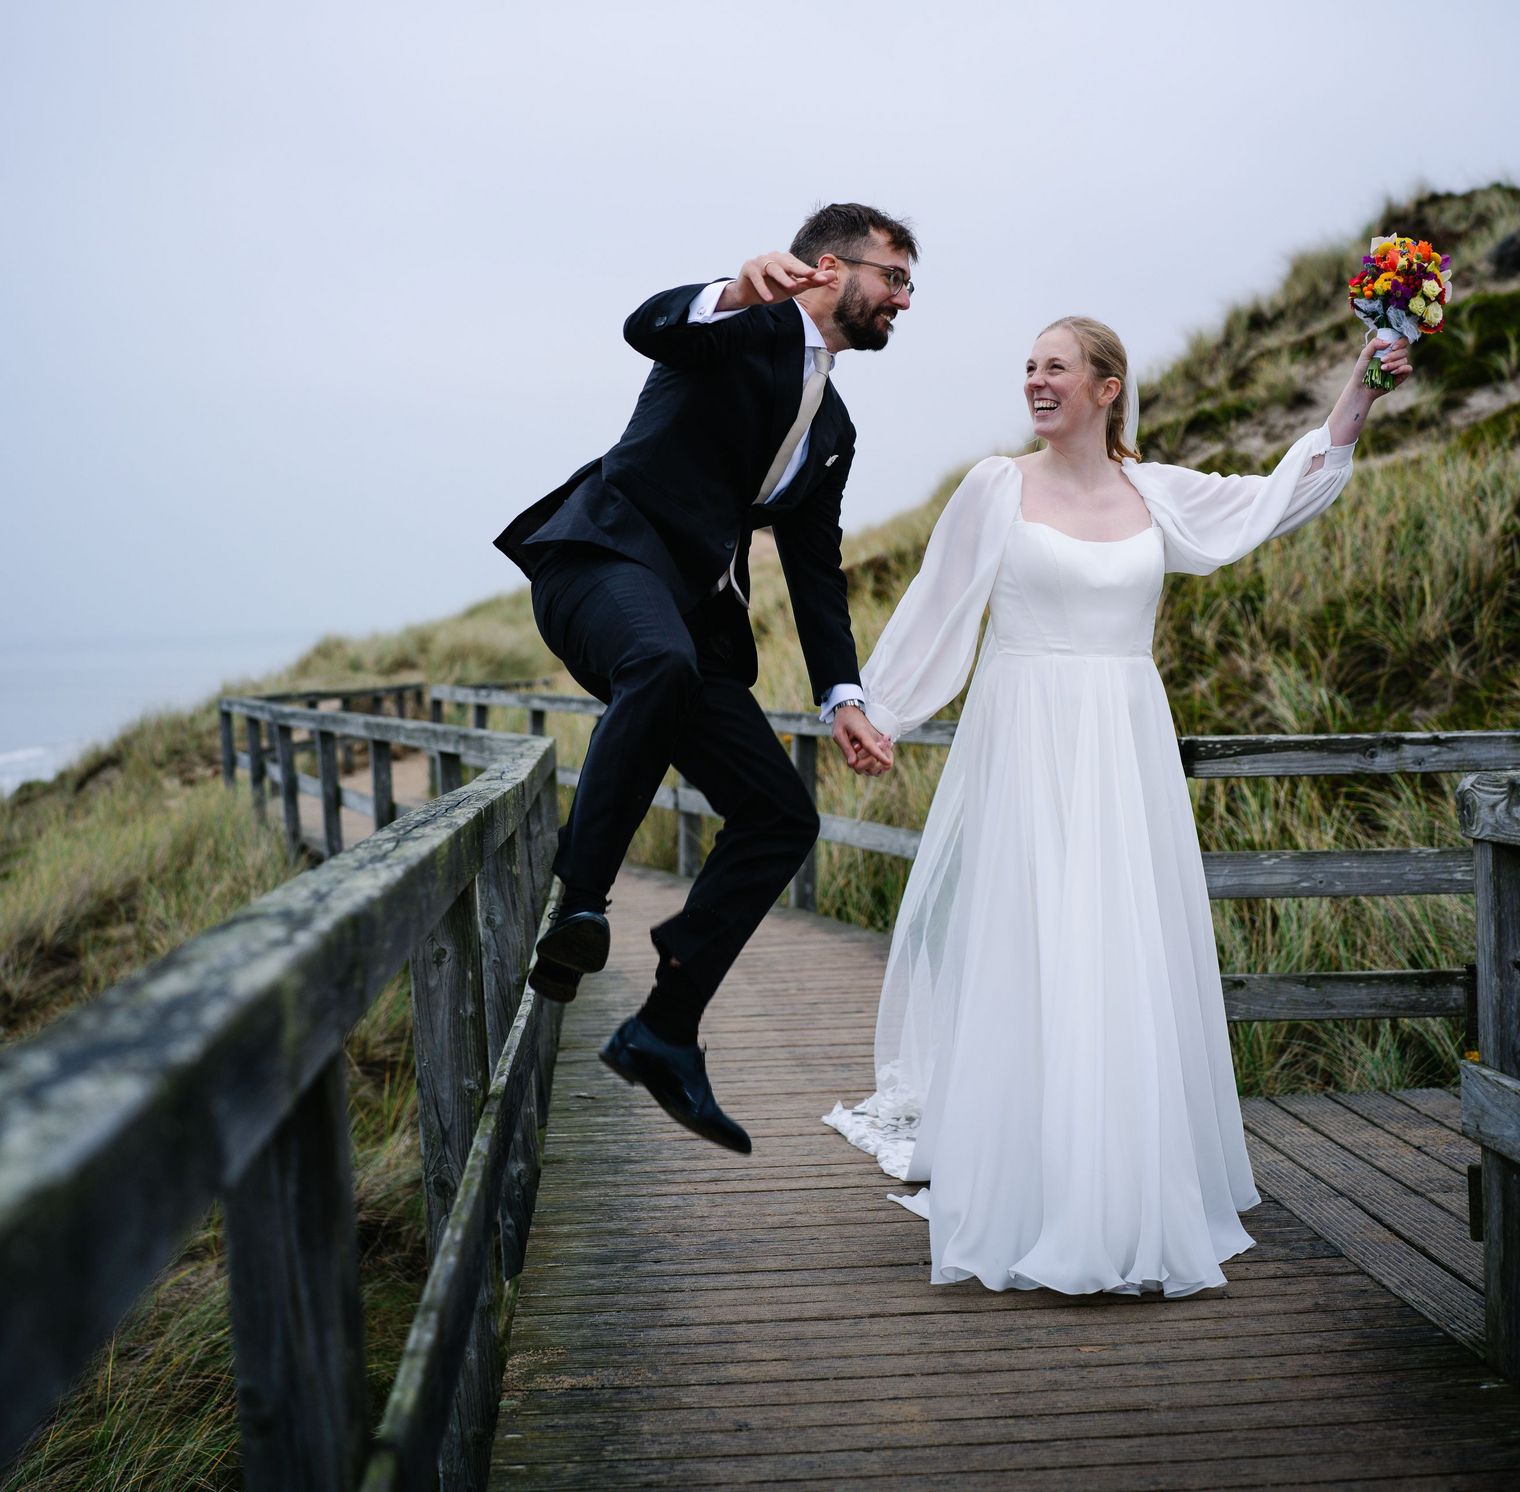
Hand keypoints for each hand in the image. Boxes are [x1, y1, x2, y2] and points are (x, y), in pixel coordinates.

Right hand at [715, 250, 837, 312]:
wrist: (748, 295)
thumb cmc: (773, 288)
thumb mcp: (794, 287)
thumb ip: (812, 281)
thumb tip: (833, 275)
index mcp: (785, 260)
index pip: (799, 265)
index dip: (808, 271)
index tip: (819, 278)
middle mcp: (774, 257)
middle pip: (787, 263)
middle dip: (799, 269)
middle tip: (810, 276)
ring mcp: (760, 261)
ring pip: (772, 268)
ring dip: (782, 278)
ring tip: (791, 287)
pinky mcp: (748, 267)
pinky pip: (756, 277)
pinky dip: (762, 288)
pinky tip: (768, 299)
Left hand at [831, 704, 892, 776]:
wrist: (852, 712)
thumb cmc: (844, 722)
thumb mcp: (838, 733)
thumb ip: (846, 748)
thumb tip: (852, 764)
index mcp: (863, 733)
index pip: (872, 746)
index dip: (880, 755)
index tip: (887, 762)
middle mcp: (876, 739)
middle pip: (876, 759)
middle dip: (862, 765)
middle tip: (853, 758)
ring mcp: (881, 743)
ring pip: (882, 763)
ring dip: (870, 766)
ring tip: (859, 757)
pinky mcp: (883, 748)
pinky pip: (885, 763)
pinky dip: (877, 767)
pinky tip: (865, 762)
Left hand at [1355, 334, 1413, 393]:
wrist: (1361, 387)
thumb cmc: (1362, 370)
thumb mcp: (1365, 354)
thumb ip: (1374, 344)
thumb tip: (1389, 342)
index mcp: (1389, 349)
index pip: (1402, 340)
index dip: (1400, 342)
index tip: (1392, 347)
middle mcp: (1396, 356)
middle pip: (1404, 350)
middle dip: (1393, 355)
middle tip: (1382, 360)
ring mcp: (1399, 366)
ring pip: (1404, 360)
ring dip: (1393, 364)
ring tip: (1382, 369)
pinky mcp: (1401, 375)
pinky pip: (1408, 369)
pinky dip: (1401, 369)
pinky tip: (1392, 373)